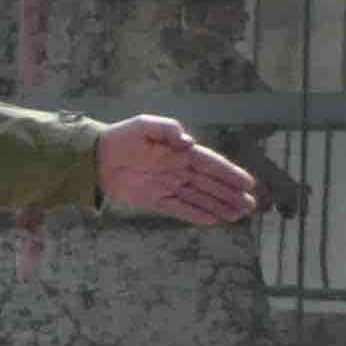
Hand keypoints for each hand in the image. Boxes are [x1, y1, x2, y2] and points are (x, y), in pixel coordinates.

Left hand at [94, 114, 260, 225]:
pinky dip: (193, 214)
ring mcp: (167, 185)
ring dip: (218, 206)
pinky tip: (211, 220)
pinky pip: (177, 208)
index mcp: (179, 152)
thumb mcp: (143, 125)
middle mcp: (178, 169)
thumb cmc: (121, 136)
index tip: (248, 184)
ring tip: (238, 216)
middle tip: (251, 206)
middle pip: (209, 184)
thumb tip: (188, 141)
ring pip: (198, 198)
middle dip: (230, 194)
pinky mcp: (153, 199)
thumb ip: (166, 128)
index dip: (229, 174)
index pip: (210, 164)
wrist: (94, 155)